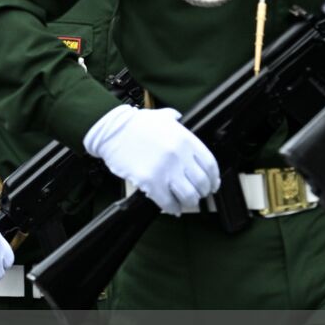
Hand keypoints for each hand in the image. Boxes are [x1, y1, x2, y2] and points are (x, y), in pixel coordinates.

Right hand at [84, 105, 219, 215]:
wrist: (110, 130)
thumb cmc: (133, 124)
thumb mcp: (160, 116)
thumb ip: (174, 119)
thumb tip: (178, 118)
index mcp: (186, 140)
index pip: (210, 165)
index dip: (213, 179)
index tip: (212, 185)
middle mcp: (179, 156)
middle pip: (201, 182)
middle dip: (201, 192)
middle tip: (197, 194)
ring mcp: (165, 170)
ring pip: (188, 195)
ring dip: (189, 202)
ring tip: (185, 202)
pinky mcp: (150, 181)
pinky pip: (167, 201)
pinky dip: (172, 208)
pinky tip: (172, 208)